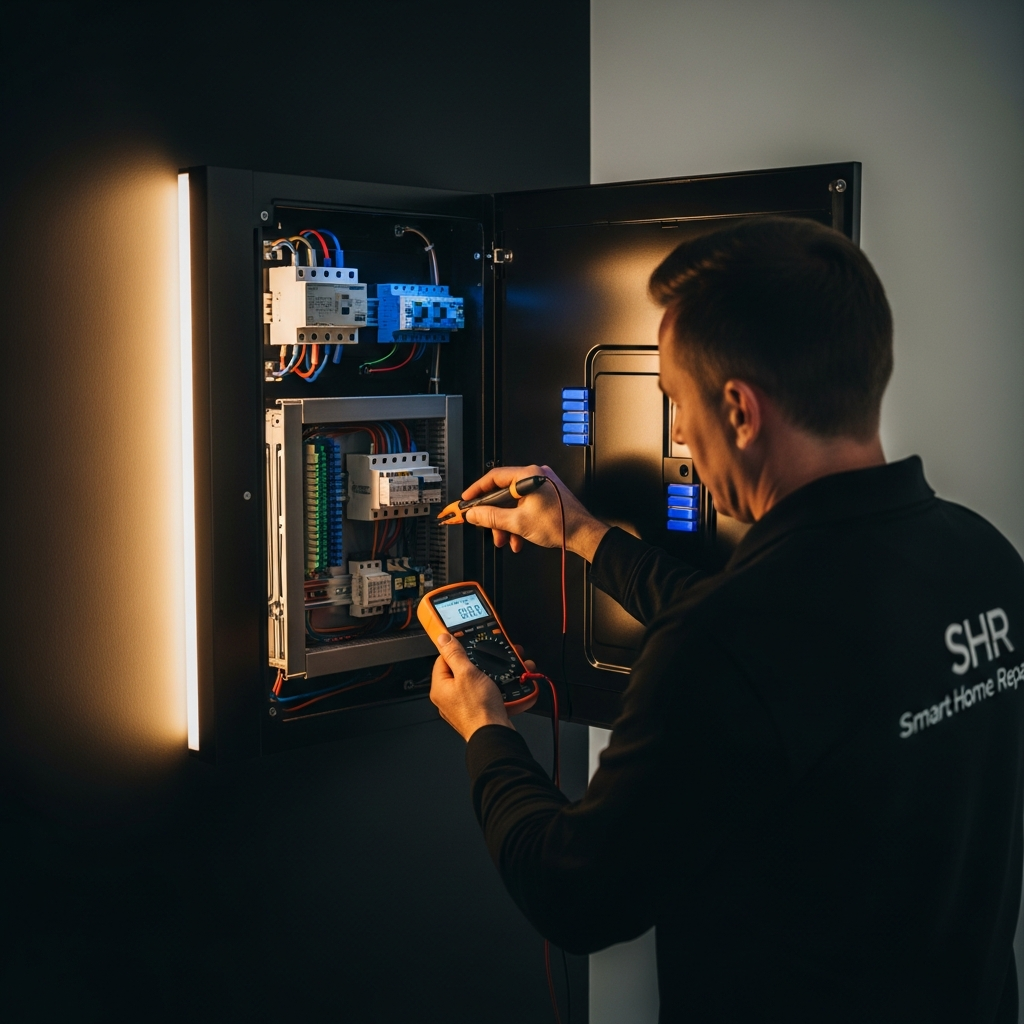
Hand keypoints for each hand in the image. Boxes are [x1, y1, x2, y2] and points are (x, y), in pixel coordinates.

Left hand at [430, 635, 537, 740]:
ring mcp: (462, 706)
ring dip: (488, 675)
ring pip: (474, 682)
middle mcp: (448, 699)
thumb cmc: (479, 710)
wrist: (495, 735)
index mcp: (440, 688)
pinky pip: (483, 694)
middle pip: (460, 670)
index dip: (456, 650)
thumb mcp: (467, 673)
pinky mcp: (476, 712)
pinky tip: (502, 687)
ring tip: (498, 674)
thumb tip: (442, 638)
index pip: (442, 659)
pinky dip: (493, 689)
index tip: (468, 645)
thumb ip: (454, 654)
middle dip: (476, 663)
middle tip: (487, 660)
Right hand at [461, 464, 609, 560]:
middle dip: (494, 514)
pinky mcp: (546, 496)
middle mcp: (535, 476)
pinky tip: (518, 537)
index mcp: (528, 476)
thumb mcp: (518, 522)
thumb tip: (474, 514)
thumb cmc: (560, 525)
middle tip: (484, 524)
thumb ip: (491, 517)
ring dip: (506, 522)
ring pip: (513, 503)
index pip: (494, 477)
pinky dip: (518, 521)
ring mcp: (542, 486)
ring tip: (505, 538)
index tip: (467, 499)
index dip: (477, 490)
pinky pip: (524, 506)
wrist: (583, 534)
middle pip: (503, 493)